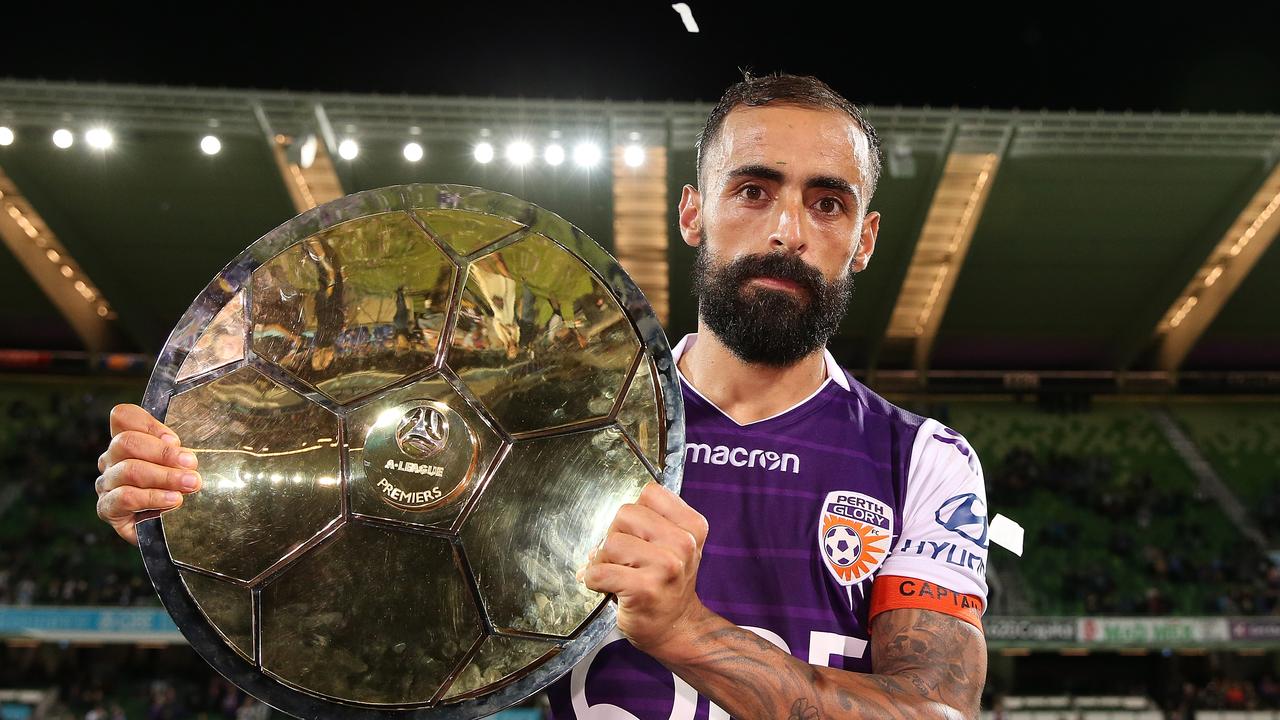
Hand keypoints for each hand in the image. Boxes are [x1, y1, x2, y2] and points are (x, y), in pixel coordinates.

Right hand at [95, 404, 201, 544]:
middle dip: (164, 453)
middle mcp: (112, 460)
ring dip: (165, 476)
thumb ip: (182, 451)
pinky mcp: (107, 509)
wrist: (177, 529)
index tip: (176, 440)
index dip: (149, 425)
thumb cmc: (182, 488)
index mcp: (128, 441)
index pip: (123, 417)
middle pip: (126, 442)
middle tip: (191, 464)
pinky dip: (152, 498)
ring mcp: (107, 484)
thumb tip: (187, 453)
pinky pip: (124, 498)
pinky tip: (174, 500)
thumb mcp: (185, 464)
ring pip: (129, 470)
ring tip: (191, 484)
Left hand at [579, 482, 710, 656]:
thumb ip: (649, 523)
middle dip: (616, 535)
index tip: (640, 536)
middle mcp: (684, 543)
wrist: (676, 628)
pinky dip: (593, 580)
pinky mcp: (644, 589)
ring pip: (610, 542)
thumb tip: (605, 525)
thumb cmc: (668, 584)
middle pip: (625, 514)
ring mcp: (666, 567)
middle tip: (625, 558)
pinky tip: (608, 587)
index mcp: (692, 526)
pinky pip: (598, 572)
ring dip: (603, 560)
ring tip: (618, 574)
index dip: (636, 514)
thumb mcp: (674, 546)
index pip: (650, 493)